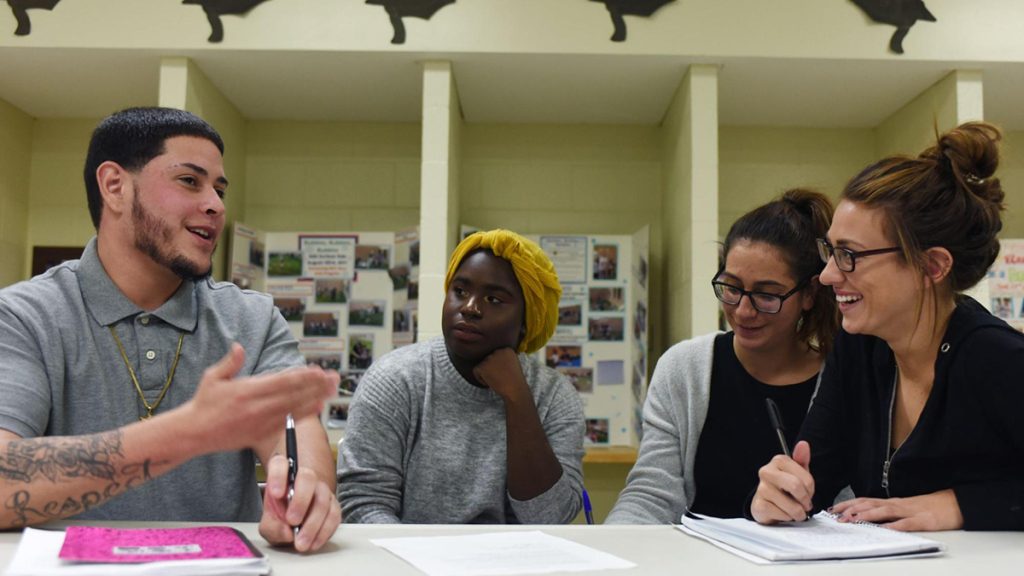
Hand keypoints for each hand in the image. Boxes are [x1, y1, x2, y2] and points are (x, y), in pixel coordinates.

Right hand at [183, 344, 336, 453]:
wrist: (194, 433)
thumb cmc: (204, 403)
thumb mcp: (213, 377)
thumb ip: (230, 362)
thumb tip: (238, 347)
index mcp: (248, 390)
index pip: (282, 382)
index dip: (303, 377)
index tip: (318, 371)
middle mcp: (258, 407)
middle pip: (294, 395)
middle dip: (316, 386)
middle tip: (334, 378)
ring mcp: (261, 422)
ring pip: (295, 409)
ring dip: (316, 399)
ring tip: (332, 390)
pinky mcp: (261, 434)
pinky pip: (287, 423)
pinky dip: (304, 414)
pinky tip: (318, 407)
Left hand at [259, 453, 340, 551]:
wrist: (296, 517)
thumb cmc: (281, 513)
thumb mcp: (268, 520)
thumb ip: (271, 526)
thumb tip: (286, 532)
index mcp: (283, 473)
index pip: (280, 465)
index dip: (278, 477)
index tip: (275, 493)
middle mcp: (304, 476)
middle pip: (307, 478)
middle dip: (300, 501)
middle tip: (292, 521)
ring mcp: (321, 489)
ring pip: (322, 499)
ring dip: (313, 524)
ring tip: (301, 542)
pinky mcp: (332, 504)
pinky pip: (333, 515)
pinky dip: (324, 531)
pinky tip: (313, 542)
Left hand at [472, 348, 527, 400]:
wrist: (515, 391)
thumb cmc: (514, 381)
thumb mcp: (513, 364)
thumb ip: (504, 358)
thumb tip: (492, 360)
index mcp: (507, 349)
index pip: (495, 355)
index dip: (498, 366)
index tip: (505, 373)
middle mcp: (498, 351)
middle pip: (488, 359)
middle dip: (491, 369)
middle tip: (500, 378)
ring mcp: (490, 358)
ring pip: (482, 365)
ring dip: (487, 374)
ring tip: (497, 380)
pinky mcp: (482, 366)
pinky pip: (475, 371)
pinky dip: (481, 379)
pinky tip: (491, 383)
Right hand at [751, 440, 814, 523]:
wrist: (766, 504)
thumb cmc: (784, 488)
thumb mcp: (796, 473)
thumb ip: (801, 459)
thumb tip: (803, 444)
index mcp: (778, 461)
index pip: (805, 478)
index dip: (811, 490)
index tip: (808, 493)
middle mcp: (767, 472)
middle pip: (796, 487)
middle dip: (805, 501)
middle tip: (804, 505)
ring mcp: (761, 488)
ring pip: (791, 505)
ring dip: (798, 513)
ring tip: (795, 511)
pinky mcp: (759, 505)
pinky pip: (782, 515)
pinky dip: (787, 518)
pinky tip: (783, 513)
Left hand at [829, 489, 962, 530]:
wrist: (956, 503)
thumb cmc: (931, 507)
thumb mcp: (906, 509)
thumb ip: (890, 513)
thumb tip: (870, 520)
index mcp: (893, 503)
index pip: (866, 501)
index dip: (848, 504)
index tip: (833, 509)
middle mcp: (898, 504)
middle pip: (870, 505)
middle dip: (851, 510)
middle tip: (836, 516)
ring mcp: (911, 511)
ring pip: (885, 511)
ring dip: (867, 516)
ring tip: (853, 520)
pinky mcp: (924, 520)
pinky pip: (908, 523)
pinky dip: (896, 526)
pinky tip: (885, 530)